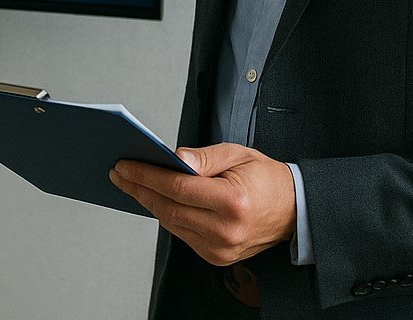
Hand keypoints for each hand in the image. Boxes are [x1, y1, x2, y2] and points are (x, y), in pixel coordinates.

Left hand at [110, 143, 296, 266]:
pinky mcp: (217, 257)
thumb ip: (204, 157)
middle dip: (139, 189)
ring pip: (171, 223)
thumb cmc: (265, 178)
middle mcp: (226, 230)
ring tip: (131, 183)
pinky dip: (166, 215)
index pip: (177, 187)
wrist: (294, 210)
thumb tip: (174, 157)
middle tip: (118, 173)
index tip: (124, 165)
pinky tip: (154, 199)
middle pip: (168, 208)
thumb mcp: (237, 154)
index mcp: (233, 202)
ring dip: (148, 202)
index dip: (146, 175)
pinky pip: (182, 233)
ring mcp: (221, 248)